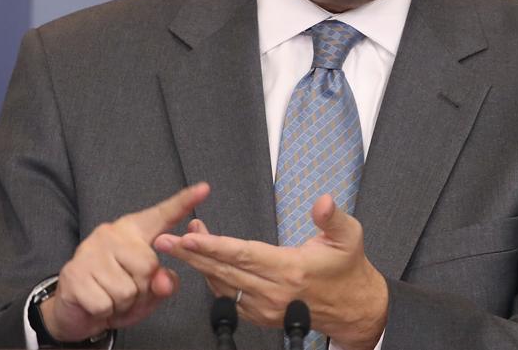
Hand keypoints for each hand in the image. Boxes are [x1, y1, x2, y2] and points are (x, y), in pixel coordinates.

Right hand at [40, 182, 209, 341]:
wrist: (74, 308)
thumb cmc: (115, 292)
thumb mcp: (146, 291)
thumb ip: (162, 283)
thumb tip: (164, 281)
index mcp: (133, 231)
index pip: (163, 215)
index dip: (184, 202)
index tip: (205, 188)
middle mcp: (111, 233)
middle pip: (149, 266)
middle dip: (141, 289)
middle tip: (124, 290)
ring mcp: (90, 251)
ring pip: (127, 290)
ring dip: (122, 303)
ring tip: (109, 296)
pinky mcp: (75, 274)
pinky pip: (106, 303)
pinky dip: (104, 312)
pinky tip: (95, 302)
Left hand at [154, 194, 387, 349]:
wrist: (353, 308)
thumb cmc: (347, 270)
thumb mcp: (349, 237)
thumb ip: (333, 218)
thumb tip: (324, 201)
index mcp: (290, 269)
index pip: (244, 254)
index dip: (214, 245)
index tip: (190, 236)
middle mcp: (274, 291)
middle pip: (224, 270)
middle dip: (191, 254)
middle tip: (165, 240)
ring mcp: (265, 306)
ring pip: (222, 284)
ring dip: (199, 264)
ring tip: (180, 243)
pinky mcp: (261, 315)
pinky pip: (229, 297)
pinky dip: (212, 280)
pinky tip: (202, 263)